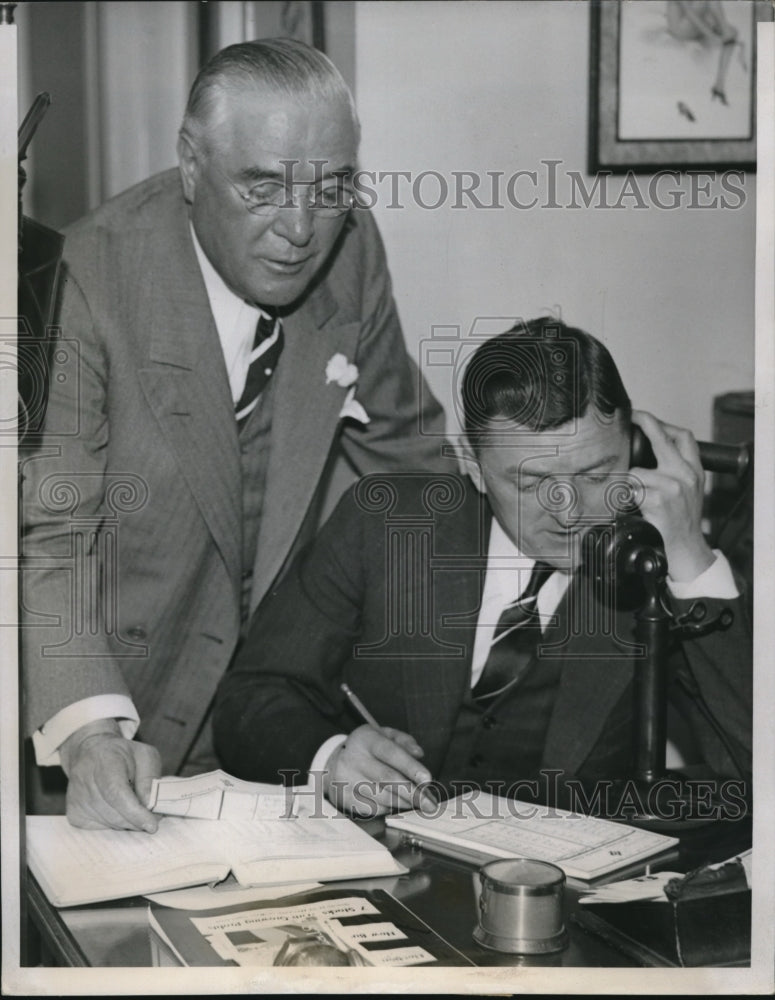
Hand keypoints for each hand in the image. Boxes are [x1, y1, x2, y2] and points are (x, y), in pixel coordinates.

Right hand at [59, 719, 161, 831]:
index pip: (116, 793)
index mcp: (105, 760)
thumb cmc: (123, 756)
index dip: (134, 812)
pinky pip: (100, 828)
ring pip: (109, 823)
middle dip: (137, 819)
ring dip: (127, 821)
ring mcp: (76, 798)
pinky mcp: (73, 813)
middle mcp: (84, 778)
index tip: (152, 825)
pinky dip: (115, 823)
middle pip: (114, 813)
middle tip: (152, 816)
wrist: (91, 753)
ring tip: (132, 805)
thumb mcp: (145, 756)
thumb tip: (149, 806)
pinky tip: (116, 807)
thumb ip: (149, 778)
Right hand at [323, 725, 435, 816]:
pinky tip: (397, 803)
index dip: (410, 766)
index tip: (427, 779)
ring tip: (419, 803)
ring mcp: (348, 781)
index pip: (390, 753)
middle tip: (430, 804)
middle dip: (413, 793)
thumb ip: (403, 741)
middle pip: (388, 779)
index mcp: (367, 740)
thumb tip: (419, 754)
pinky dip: (390, 808)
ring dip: (405, 803)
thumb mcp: (384, 735)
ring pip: (383, 797)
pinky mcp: (346, 799)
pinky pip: (375, 809)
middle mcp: (354, 759)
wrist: (333, 764)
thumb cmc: (367, 749)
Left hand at [630, 410, 714, 581]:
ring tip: (632, 493)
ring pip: (638, 471)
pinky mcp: (660, 500)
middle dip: (645, 423)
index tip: (643, 416)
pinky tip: (632, 505)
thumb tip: (647, 450)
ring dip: (629, 481)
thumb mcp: (688, 489)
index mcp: (695, 469)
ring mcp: (673, 487)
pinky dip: (627, 497)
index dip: (662, 423)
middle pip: (662, 439)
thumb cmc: (682, 519)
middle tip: (629, 417)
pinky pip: (632, 491)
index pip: (683, 436)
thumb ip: (674, 469)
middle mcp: (686, 474)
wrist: (687, 548)